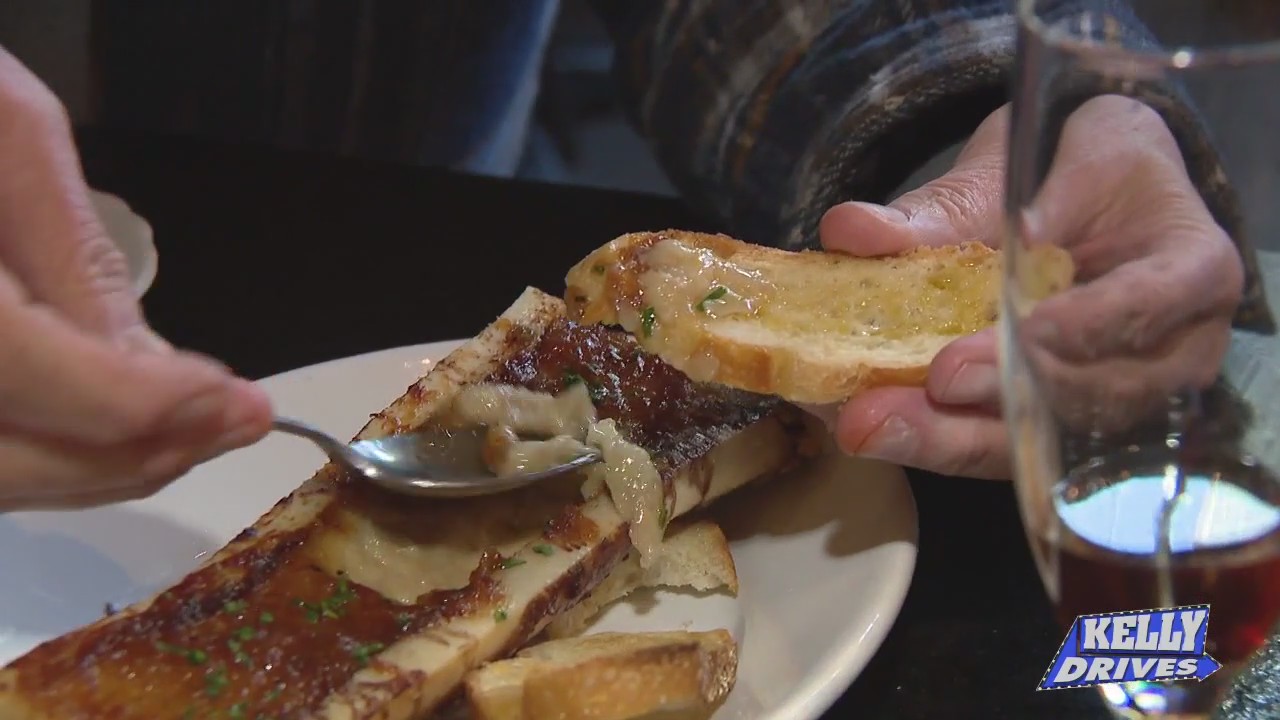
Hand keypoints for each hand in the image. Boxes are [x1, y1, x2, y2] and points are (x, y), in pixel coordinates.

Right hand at [0, 48, 272, 509]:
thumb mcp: (8, 128)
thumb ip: (76, 256)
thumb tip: (150, 368)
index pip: (18, 369)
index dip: (139, 404)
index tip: (241, 402)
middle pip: (1, 458)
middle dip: (136, 454)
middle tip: (237, 424)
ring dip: (98, 469)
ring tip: (198, 431)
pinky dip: (48, 456)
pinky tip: (121, 430)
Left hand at [817, 96, 1241, 479]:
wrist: (1085, 204)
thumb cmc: (1071, 176)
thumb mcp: (1021, 171)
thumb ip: (942, 209)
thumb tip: (849, 229)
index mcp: (1189, 266)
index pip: (1153, 302)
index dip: (1092, 322)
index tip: (1027, 330)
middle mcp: (1173, 348)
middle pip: (1094, 394)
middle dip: (1000, 399)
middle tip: (920, 390)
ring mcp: (1117, 398)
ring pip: (1042, 438)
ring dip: (951, 436)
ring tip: (871, 423)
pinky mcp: (1057, 428)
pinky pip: (1002, 447)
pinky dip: (937, 438)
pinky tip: (877, 428)